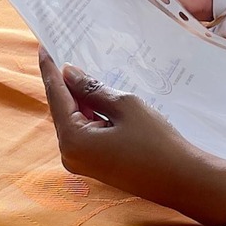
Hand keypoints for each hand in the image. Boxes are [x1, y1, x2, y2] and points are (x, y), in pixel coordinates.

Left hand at [37, 51, 225, 225]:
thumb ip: (92, 89)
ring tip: (78, 68)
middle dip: (63, 82)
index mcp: (72, 139)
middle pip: (62, 109)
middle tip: (60, 51)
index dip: (50, 68)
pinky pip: (84, 132)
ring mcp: (81, 162)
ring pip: (74, 120)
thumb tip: (69, 73)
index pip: (56, 95)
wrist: (182, 180)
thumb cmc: (156, 142)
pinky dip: (87, 113)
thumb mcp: (124, 106)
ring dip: (77, 97)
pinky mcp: (94, 165)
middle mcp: (69, 154)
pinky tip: (93, 95)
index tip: (44, 46)